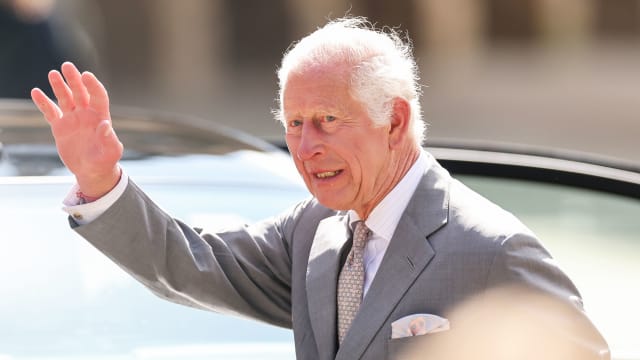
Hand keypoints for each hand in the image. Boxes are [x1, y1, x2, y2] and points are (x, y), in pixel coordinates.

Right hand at [31, 61, 122, 197]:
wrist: (92, 171)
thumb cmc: (106, 161)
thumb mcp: (111, 152)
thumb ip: (109, 139)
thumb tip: (105, 125)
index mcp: (100, 117)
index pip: (98, 96)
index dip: (93, 85)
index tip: (86, 75)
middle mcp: (86, 114)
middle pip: (80, 92)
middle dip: (74, 79)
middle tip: (67, 66)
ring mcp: (72, 119)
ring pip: (65, 98)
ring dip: (59, 86)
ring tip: (53, 74)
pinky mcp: (60, 127)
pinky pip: (51, 112)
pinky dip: (44, 103)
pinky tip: (36, 92)